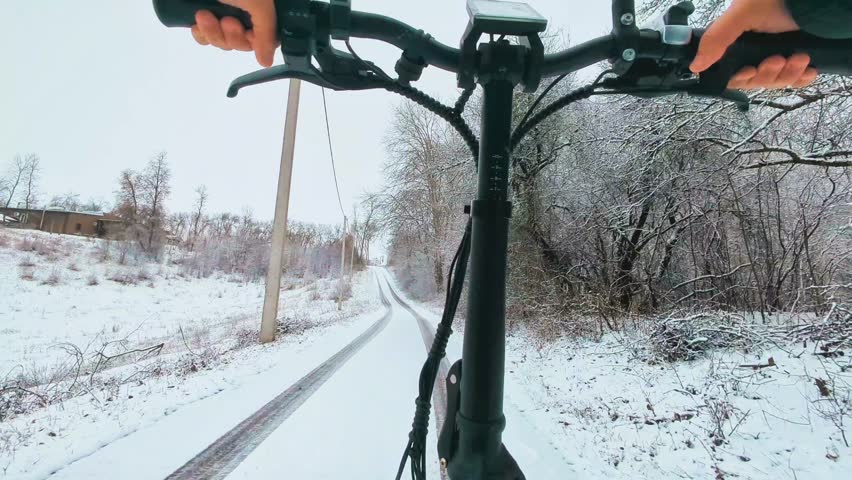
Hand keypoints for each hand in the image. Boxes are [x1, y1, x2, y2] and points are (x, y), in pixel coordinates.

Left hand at [190, 0, 277, 67]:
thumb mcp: (258, 3)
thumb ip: (266, 34)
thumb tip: (267, 61)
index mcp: (262, 6)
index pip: (263, 38)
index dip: (252, 41)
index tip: (244, 31)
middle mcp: (244, 8)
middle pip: (241, 41)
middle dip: (230, 36)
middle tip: (224, 20)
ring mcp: (223, 9)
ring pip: (221, 39)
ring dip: (212, 33)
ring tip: (203, 15)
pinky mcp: (202, 9)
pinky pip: (204, 34)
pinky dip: (200, 32)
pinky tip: (196, 21)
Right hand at [690, 0, 817, 88]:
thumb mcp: (742, 15)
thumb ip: (716, 39)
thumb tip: (694, 65)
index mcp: (738, 42)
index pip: (732, 73)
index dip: (741, 77)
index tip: (750, 71)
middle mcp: (756, 49)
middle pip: (754, 80)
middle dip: (767, 74)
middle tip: (777, 60)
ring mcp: (778, 53)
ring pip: (775, 80)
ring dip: (787, 73)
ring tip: (800, 57)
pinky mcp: (797, 57)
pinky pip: (796, 78)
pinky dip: (801, 78)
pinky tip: (809, 70)